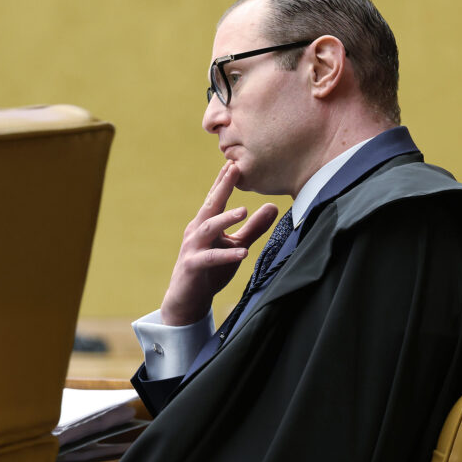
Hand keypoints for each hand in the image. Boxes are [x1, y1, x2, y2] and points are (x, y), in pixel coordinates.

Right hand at [160, 161, 278, 326]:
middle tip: (235, 169)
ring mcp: (192, 248)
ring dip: (225, 219)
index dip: (224, 180)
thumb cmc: (211, 269)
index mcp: (205, 223)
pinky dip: (226, 255)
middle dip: (222, 187)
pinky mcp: (192, 266)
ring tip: (244, 211)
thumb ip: (253, 228)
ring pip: (208, 228)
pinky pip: (210, 258)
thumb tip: (273, 207)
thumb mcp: (236, 245)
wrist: (187, 298)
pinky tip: (243, 253)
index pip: (215, 198)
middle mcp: (196, 231)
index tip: (235, 162)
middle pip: (210, 205)